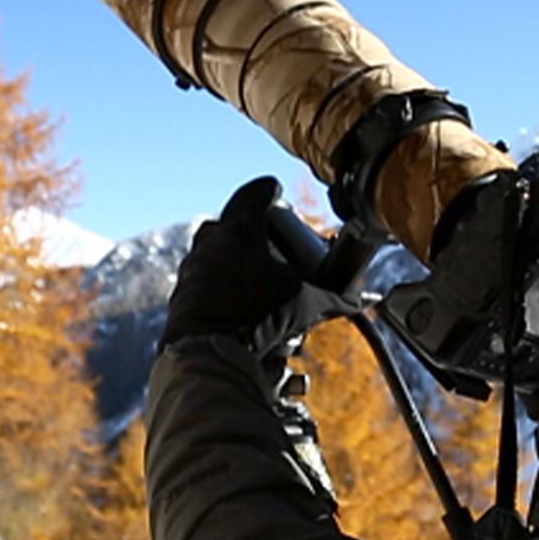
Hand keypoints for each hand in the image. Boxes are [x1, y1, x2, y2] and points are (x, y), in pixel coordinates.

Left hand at [158, 176, 350, 359]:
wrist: (206, 351)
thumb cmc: (255, 317)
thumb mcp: (303, 302)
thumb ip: (332, 296)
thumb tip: (355, 299)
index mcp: (239, 230)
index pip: (255, 195)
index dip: (268, 189)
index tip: (274, 188)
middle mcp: (210, 243)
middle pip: (233, 223)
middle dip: (253, 230)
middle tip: (273, 242)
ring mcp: (192, 268)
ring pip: (218, 254)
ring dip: (238, 262)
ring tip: (262, 283)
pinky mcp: (183, 295)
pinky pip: (207, 282)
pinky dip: (224, 288)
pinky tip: (242, 307)